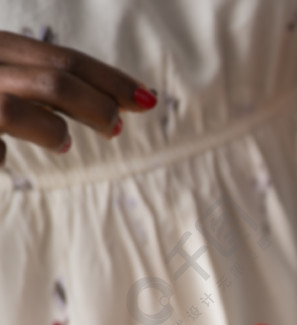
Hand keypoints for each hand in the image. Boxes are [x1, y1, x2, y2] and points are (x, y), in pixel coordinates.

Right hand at [0, 30, 155, 162]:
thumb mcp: (9, 73)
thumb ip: (47, 84)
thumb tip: (119, 106)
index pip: (61, 58)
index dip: (109, 79)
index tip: (146, 98)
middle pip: (51, 82)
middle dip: (96, 106)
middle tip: (117, 128)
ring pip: (13, 111)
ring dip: (51, 131)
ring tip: (63, 143)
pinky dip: (0, 156)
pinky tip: (1, 160)